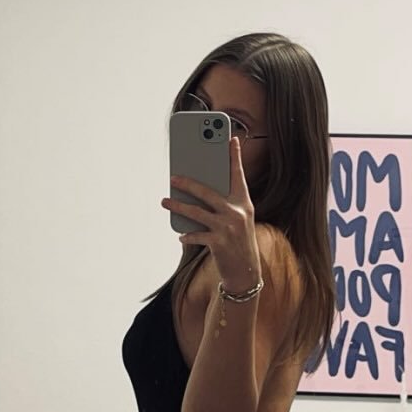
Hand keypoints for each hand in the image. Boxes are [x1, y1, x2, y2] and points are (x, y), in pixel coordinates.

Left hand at [162, 136, 261, 291]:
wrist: (246, 271)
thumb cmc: (238, 241)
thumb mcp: (238, 219)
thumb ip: (223, 204)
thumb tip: (195, 192)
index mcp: (244, 203)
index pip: (238, 176)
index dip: (235, 157)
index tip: (231, 139)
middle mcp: (237, 212)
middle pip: (208, 192)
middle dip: (188, 183)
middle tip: (172, 177)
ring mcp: (228, 227)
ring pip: (197, 212)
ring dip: (178, 206)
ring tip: (165, 201)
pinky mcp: (219, 242)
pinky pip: (197, 234)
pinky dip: (187, 235)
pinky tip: (180, 235)